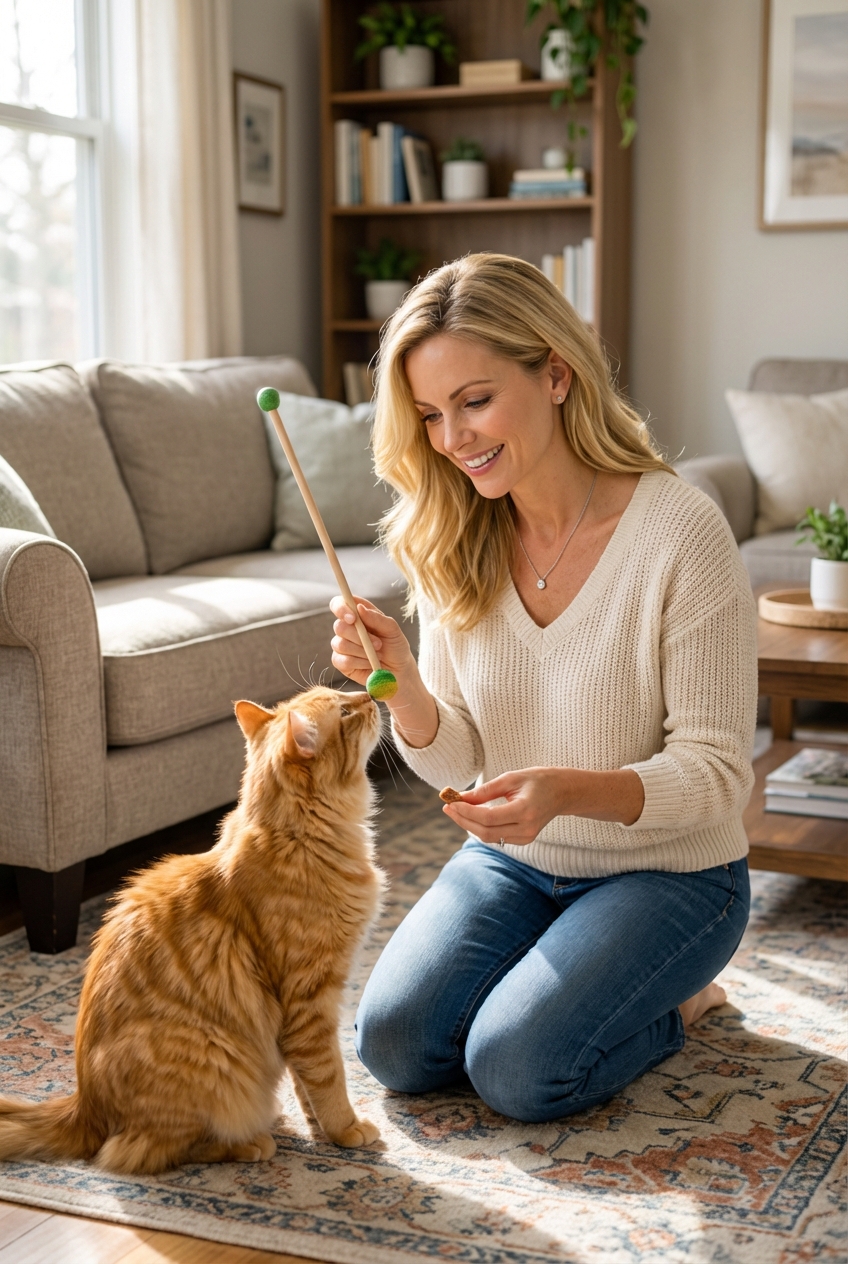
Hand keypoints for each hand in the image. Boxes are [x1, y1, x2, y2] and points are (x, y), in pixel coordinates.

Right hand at [330, 595, 414, 688]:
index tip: (353, 618)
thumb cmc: (395, 646)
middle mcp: (346, 628)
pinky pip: (343, 661)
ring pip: (340, 644)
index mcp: (357, 614)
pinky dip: (359, 663)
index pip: (338, 604)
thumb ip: (377, 618)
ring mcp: (341, 645)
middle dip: (359, 637)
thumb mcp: (392, 630)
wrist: (399, 671)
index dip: (341, 608)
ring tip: (377, 654)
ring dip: (362, 651)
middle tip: (379, 644)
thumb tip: (359, 608)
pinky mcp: (340, 662)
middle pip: (339, 627)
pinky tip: (369, 663)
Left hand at [441, 766, 645, 839]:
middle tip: (448, 806)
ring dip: (469, 825)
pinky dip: (481, 827)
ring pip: (489, 837)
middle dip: (463, 820)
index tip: (450, 802)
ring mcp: (526, 837)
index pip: (488, 817)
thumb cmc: (538, 780)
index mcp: (525, 811)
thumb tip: (461, 798)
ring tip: (455, 808)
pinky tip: (471, 815)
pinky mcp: (524, 840)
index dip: (466, 812)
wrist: (563, 792)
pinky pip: (496, 837)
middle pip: (486, 832)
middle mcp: (527, 829)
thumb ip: (486, 790)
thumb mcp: (511, 778)